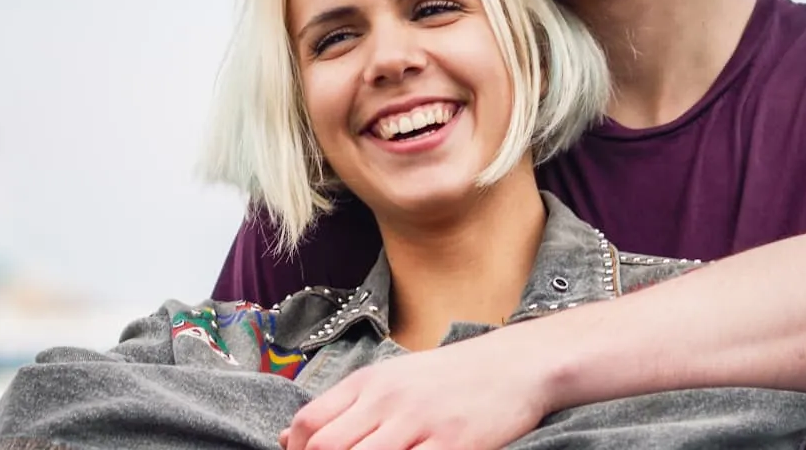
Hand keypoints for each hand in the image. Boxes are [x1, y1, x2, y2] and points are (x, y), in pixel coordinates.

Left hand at [279, 333, 554, 449]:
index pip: (309, 423)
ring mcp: (421, 423)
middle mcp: (388, 401)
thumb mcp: (390, 379)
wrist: (515, 365)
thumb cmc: (448, 378)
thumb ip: (342, 407)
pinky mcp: (455, 444)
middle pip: (327, 447)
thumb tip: (290, 435)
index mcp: (367, 383)